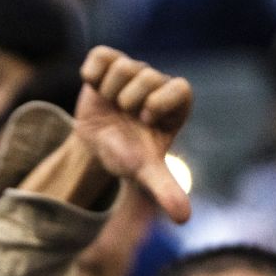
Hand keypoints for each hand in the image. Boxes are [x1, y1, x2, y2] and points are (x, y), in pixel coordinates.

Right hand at [73, 46, 192, 222]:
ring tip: (110, 106)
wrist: (95, 147)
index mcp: (176, 103)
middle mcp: (157, 82)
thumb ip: (165, 189)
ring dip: (109, 93)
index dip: (159, 103)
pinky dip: (92, 74)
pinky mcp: (107, 62)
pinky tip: (95, 89)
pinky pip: (99, 56)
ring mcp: (132, 69)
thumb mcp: (144, 172)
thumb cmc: (126, 157)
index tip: (145, 119)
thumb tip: (183, 219)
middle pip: (146, 76)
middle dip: (128, 102)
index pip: (181, 88)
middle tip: (124, 116)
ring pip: (122, 66)